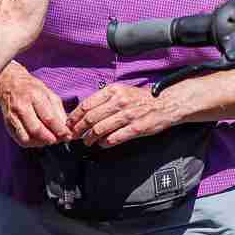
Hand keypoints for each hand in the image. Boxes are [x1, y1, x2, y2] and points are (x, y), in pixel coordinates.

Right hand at [0, 63, 72, 147]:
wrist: (9, 85)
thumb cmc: (32, 89)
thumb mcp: (49, 94)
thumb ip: (58, 111)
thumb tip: (66, 128)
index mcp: (35, 96)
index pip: (48, 118)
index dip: (60, 130)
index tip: (68, 136)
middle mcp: (22, 107)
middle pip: (36, 130)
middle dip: (50, 139)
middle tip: (60, 140)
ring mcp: (13, 117)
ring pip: (27, 138)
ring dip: (41, 143)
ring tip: (50, 139)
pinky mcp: (8, 125)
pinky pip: (20, 140)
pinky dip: (32, 143)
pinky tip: (39, 140)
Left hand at [67, 84, 185, 147]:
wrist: (165, 104)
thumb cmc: (141, 99)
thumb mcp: (122, 91)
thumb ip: (104, 99)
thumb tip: (84, 112)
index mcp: (113, 91)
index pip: (87, 105)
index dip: (75, 117)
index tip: (69, 124)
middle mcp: (119, 101)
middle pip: (90, 118)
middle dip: (78, 130)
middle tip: (74, 136)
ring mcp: (128, 115)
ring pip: (99, 130)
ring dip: (89, 138)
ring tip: (87, 142)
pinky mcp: (136, 129)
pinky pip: (114, 139)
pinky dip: (104, 143)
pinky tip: (102, 144)